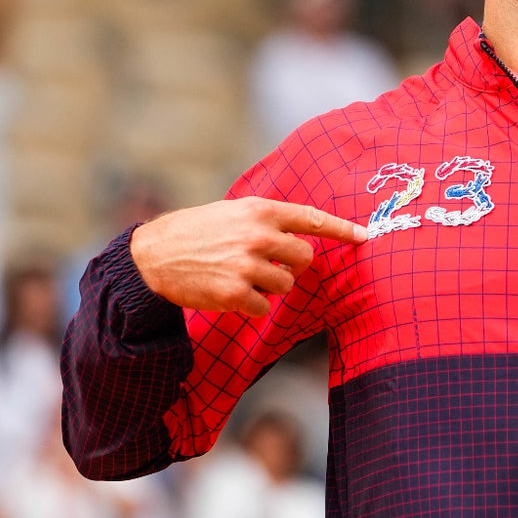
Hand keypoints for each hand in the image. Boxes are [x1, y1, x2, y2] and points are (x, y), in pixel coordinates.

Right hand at [131, 197, 366, 316]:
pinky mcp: (235, 294)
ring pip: (286, 285)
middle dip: (294, 265)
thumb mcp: (231, 211)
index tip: (364, 236)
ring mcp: (247, 266)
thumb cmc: (195, 231)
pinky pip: (263, 306)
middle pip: (305, 258)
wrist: (153, 256)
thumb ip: (265, 220)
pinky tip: (230, 292)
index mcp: (259, 210)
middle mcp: (257, 236)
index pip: (311, 219)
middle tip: (270, 264)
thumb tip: (301, 233)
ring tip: (241, 276)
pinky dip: (251, 304)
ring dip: (270, 286)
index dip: (341, 229)